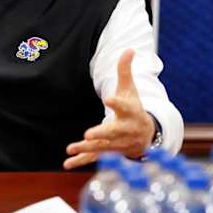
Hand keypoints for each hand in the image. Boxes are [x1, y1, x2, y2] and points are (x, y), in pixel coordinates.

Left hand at [64, 49, 154, 169]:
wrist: (145, 135)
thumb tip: (129, 48)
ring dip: (87, 148)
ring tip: (72, 148)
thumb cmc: (134, 108)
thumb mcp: (131, 89)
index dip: (117, 102)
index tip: (108, 98)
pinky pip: (94, 157)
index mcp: (130, 112)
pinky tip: (67, 163)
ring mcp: (115, 143)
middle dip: (101, 133)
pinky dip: (81, 161)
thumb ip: (125, 70)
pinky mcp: (107, 152)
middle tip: (89, 134)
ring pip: (101, 146)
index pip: (123, 106)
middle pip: (112, 132)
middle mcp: (124, 129)